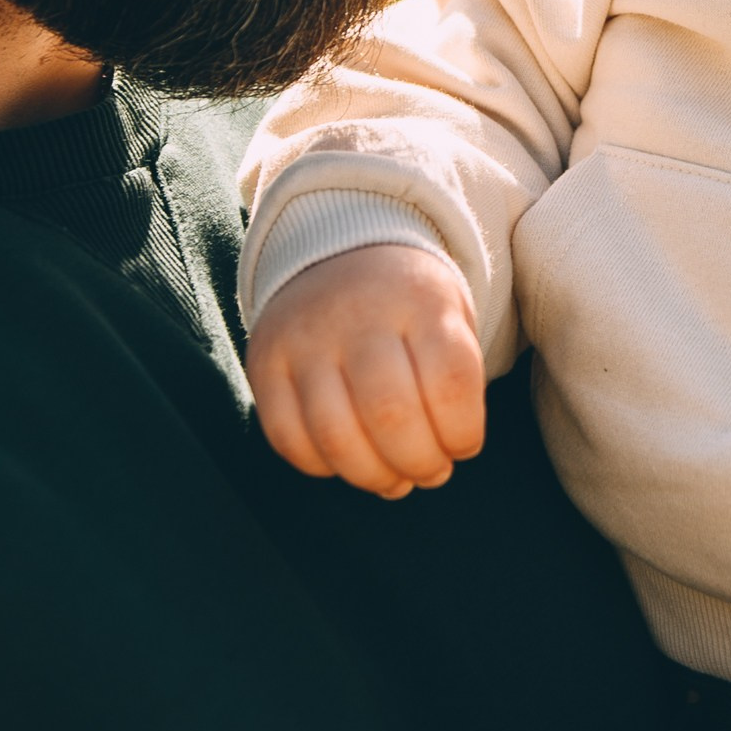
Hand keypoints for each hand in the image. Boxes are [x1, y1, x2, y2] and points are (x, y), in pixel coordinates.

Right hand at [247, 243, 486, 500]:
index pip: (450, 383)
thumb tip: (432, 469)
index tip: (464, 445)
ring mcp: (304, 339)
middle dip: (420, 463)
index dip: (463, 433)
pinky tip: (348, 459)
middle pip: (390, 415)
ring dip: (374, 475)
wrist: (338, 252)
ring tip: (395, 478)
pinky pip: (287, 438)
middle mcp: (358, 315)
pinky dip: (323, 466)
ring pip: (336, 435)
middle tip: (432, 472)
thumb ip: (455, 388)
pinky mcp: (265, 363)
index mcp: (420, 300)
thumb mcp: (452, 320)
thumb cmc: (410, 306)